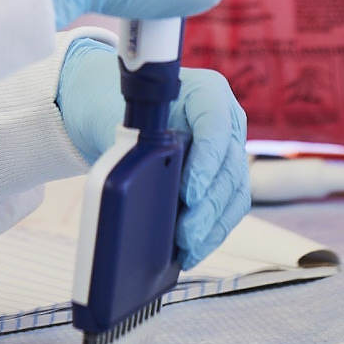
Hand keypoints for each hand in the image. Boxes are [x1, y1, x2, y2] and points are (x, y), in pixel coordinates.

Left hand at [55, 38, 252, 266]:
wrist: (110, 113)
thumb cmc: (115, 107)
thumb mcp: (120, 119)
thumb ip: (134, 141)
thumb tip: (138, 176)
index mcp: (206, 93)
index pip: (215, 125)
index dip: (206, 161)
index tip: (189, 193)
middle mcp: (225, 120)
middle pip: (228, 166)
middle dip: (208, 206)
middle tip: (186, 234)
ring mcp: (227, 150)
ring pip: (234, 192)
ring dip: (213, 226)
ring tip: (189, 249)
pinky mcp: (222, 176)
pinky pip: (227, 207)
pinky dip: (212, 231)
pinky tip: (193, 250)